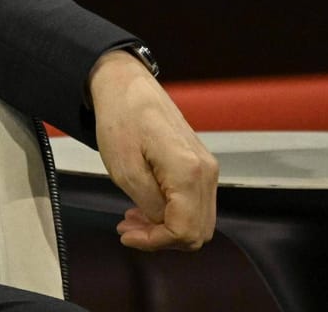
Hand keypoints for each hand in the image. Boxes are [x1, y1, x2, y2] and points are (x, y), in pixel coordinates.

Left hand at [89, 48, 218, 250]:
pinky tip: (144, 207)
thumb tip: (162, 225)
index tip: (127, 235)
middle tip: (128, 228)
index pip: (185, 230)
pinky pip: (194, 203)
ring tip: (132, 219)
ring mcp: (207, 168)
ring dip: (166, 228)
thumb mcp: (124, 168)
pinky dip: (172, 213)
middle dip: (162, 238)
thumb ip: (149, 204)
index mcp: (189, 172)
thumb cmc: (121, 119)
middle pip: (197, 231)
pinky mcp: (200, 165)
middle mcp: (207, 172)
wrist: (126, 85)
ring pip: (198, 220)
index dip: (156, 242)